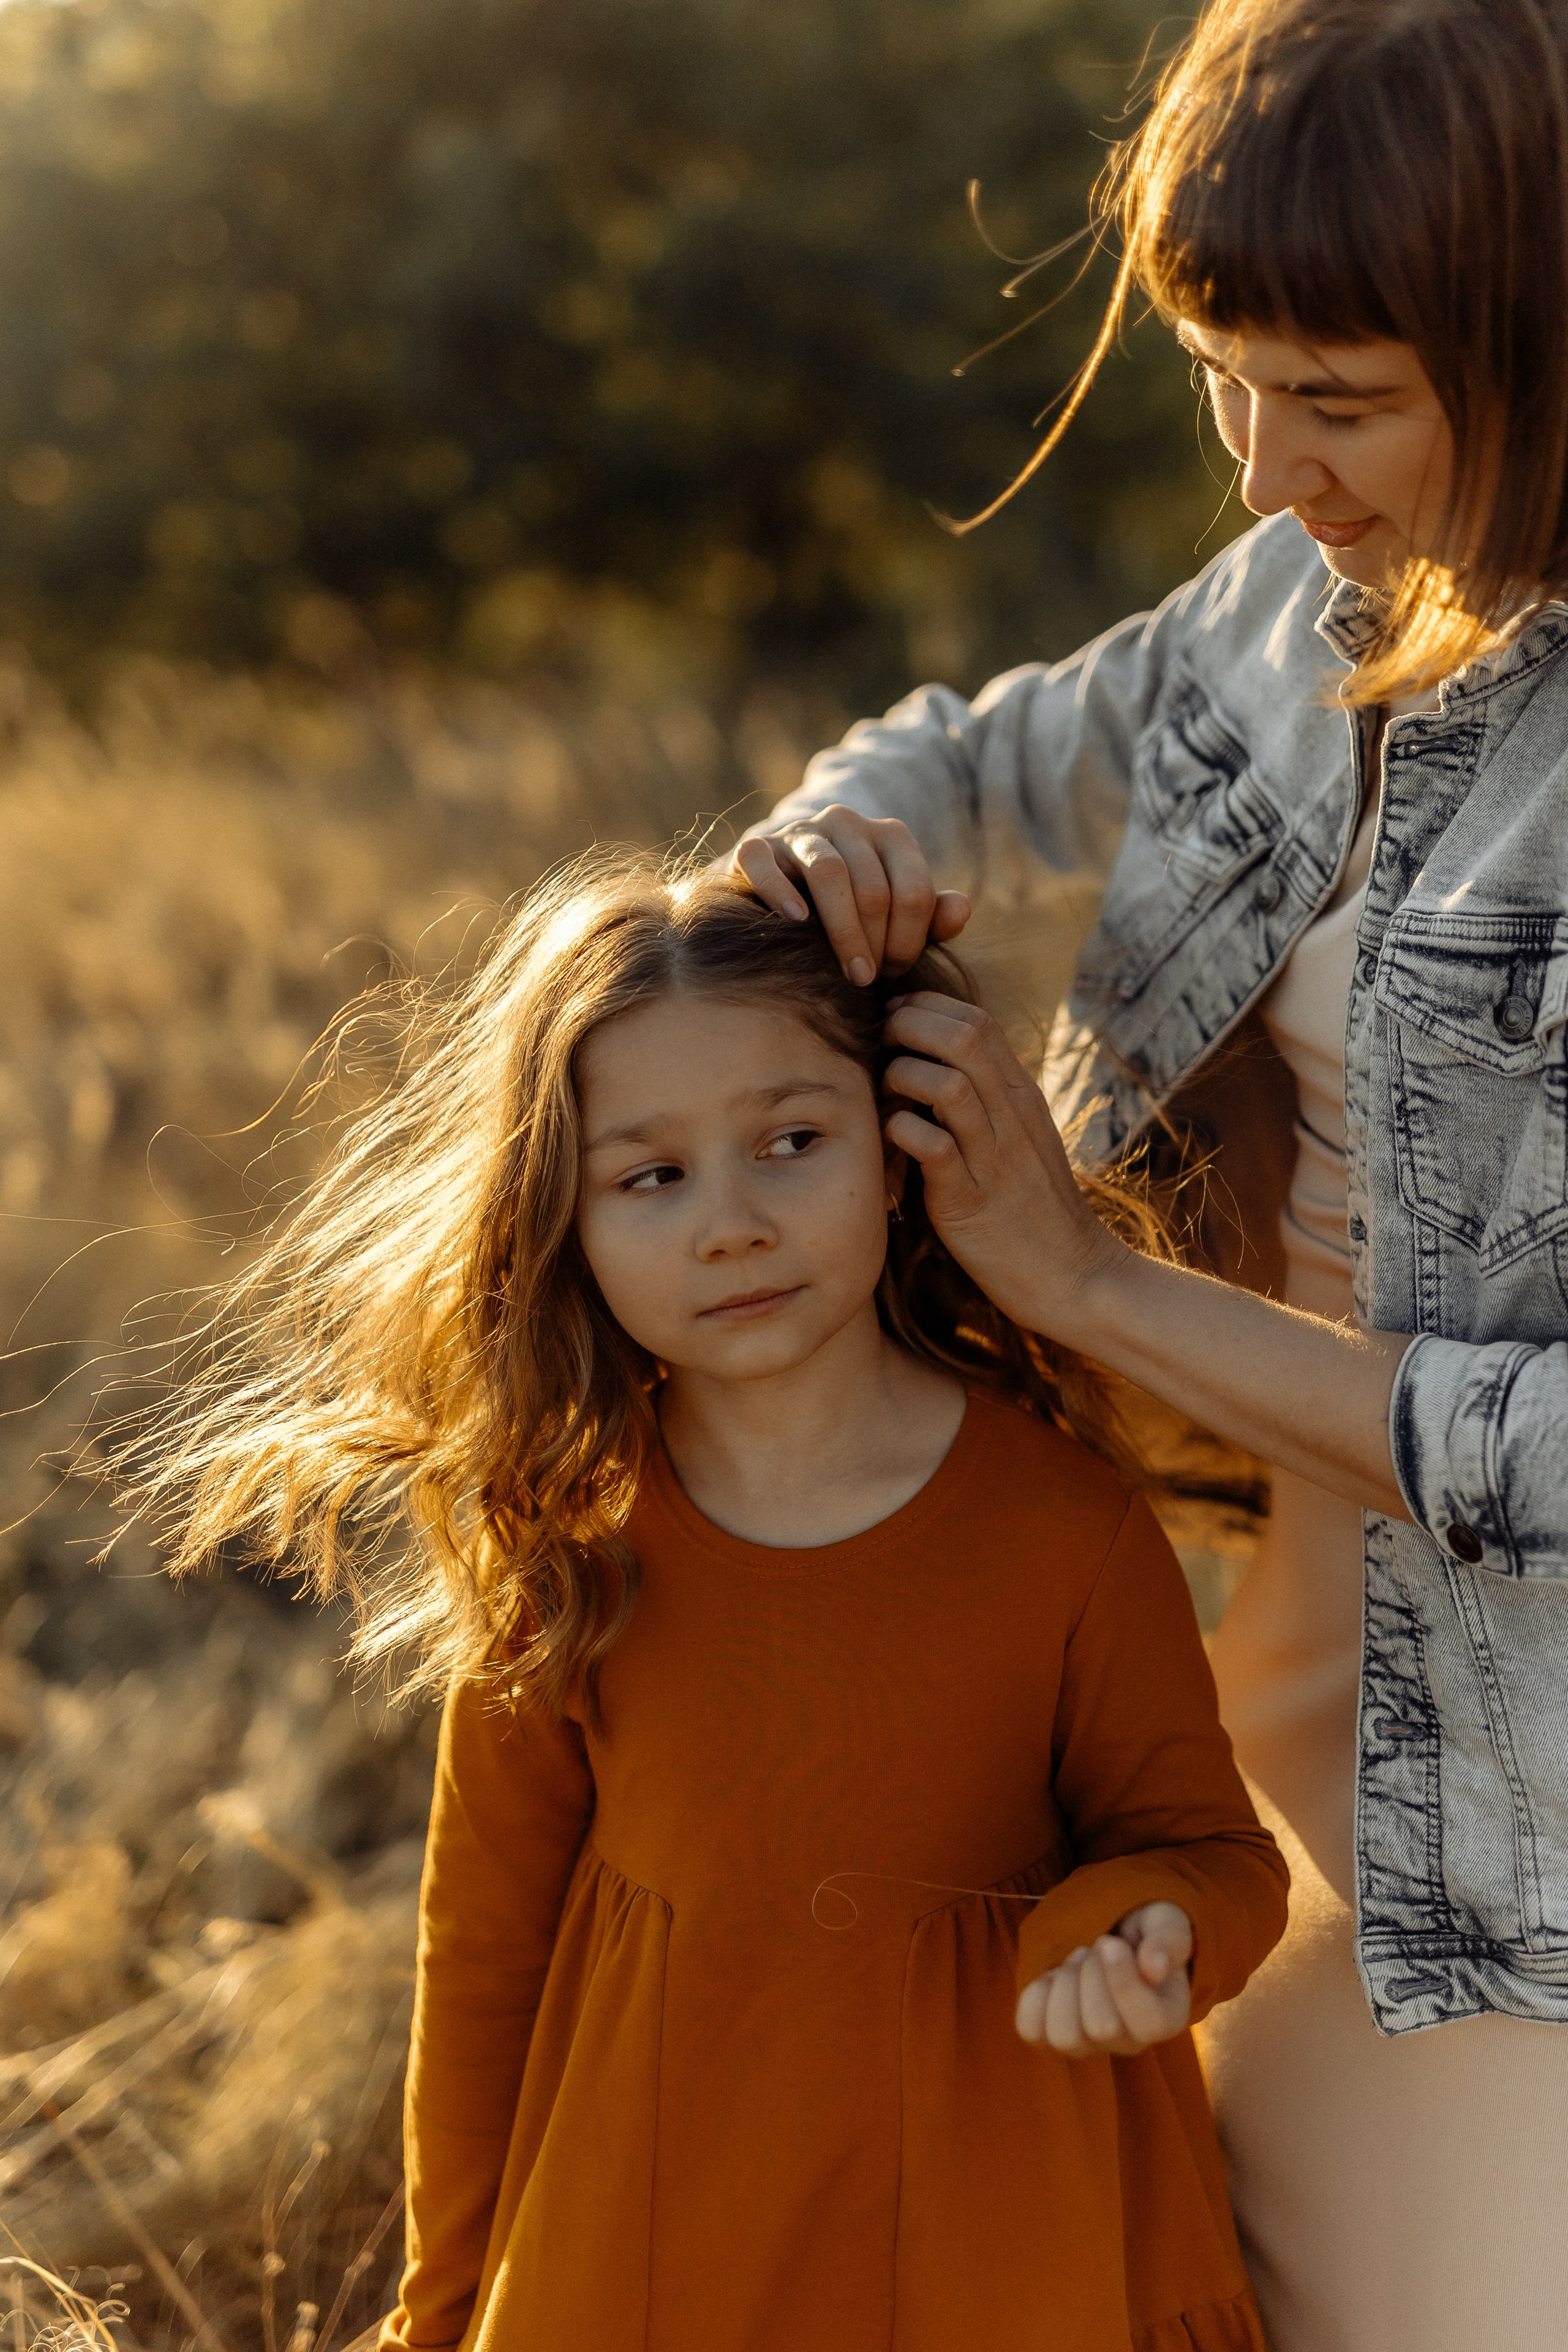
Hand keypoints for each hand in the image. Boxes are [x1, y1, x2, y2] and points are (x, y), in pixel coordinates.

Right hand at [733, 804, 969, 980]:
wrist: (786, 900)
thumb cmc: (854, 917)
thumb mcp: (898, 920)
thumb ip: (932, 918)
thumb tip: (960, 909)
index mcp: (891, 836)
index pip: (913, 890)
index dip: (908, 941)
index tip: (893, 974)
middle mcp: (848, 823)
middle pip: (873, 888)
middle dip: (874, 944)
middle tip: (868, 982)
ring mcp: (801, 831)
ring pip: (828, 872)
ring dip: (842, 931)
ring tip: (847, 974)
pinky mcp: (759, 845)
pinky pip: (765, 861)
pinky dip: (780, 892)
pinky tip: (795, 923)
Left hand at [882, 991, 1120, 1339]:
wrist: (1073, 1275)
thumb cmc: (1034, 1208)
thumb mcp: (1021, 1140)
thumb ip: (988, 1100)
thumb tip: (938, 1065)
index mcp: (1023, 1097)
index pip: (978, 1022)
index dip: (929, 1009)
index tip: (898, 1017)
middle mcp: (1013, 1117)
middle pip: (963, 1038)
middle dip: (910, 1026)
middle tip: (881, 1042)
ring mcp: (994, 1157)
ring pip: (947, 1084)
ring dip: (903, 1076)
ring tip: (887, 1092)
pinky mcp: (971, 1199)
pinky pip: (933, 1146)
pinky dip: (902, 1132)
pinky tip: (893, 1138)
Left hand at [1015, 1902, 1193, 2055]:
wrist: (1114, 1934)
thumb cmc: (1145, 1931)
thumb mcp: (1166, 1921)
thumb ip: (1168, 1939)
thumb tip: (1154, 1967)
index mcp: (1167, 2018)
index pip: (1149, 2024)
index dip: (1123, 1981)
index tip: (1111, 1943)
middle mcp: (1129, 2042)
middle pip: (1102, 2026)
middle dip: (1092, 1973)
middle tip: (1097, 1948)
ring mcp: (1089, 2044)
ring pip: (1064, 2036)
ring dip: (1066, 1984)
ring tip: (1077, 1961)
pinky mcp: (1052, 2035)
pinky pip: (1031, 2029)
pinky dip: (1035, 1995)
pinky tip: (1053, 1975)